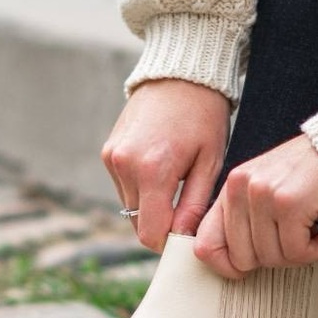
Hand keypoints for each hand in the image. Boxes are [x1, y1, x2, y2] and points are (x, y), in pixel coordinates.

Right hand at [102, 78, 230, 250]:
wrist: (180, 75)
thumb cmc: (204, 116)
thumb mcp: (210, 162)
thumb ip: (194, 205)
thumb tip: (183, 239)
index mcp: (152, 170)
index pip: (150, 233)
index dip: (170, 242)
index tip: (189, 236)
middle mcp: (124, 165)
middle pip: (138, 222)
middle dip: (163, 223)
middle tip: (188, 208)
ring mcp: (112, 158)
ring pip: (130, 206)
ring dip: (151, 205)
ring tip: (176, 181)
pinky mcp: (108, 151)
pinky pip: (124, 186)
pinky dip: (141, 188)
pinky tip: (162, 168)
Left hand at [195, 134, 317, 277]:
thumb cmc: (312, 173)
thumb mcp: (268, 190)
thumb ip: (246, 218)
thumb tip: (236, 264)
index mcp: (231, 187)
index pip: (205, 244)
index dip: (228, 266)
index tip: (251, 267)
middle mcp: (241, 188)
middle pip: (242, 258)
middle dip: (274, 259)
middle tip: (296, 243)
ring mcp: (263, 194)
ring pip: (271, 258)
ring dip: (299, 254)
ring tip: (314, 233)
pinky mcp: (289, 203)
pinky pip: (296, 252)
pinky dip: (316, 251)